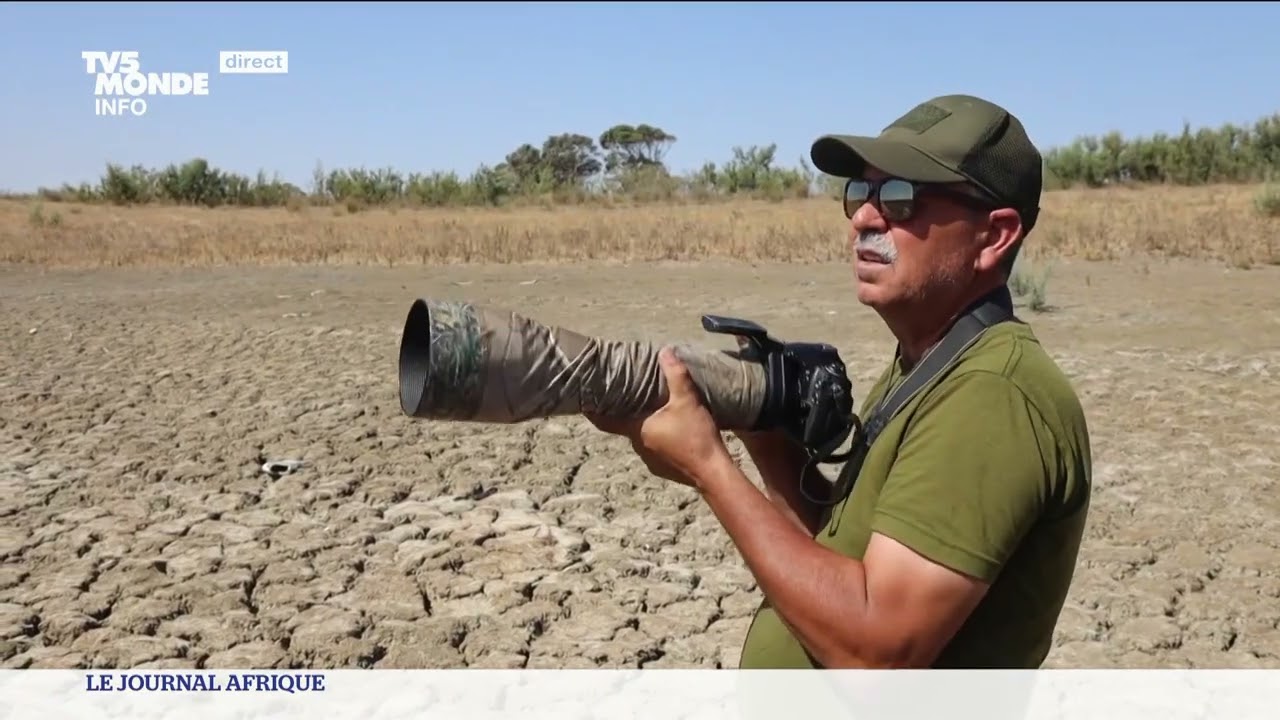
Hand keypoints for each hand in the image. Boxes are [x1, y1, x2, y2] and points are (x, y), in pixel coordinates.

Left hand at [585, 346, 733, 488]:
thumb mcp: (687, 401)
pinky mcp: (663, 468)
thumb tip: (666, 352)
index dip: (592, 411)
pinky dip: (658, 438)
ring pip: (642, 438)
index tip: (584, 402)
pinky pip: (655, 449)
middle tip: (628, 396)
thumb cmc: (696, 436)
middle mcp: (639, 447)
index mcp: (637, 430)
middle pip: (625, 426)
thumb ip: (676, 375)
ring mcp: (650, 460)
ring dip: (645, 426)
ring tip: (654, 411)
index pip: (605, 421)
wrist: (713, 472)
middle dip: (626, 413)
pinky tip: (672, 431)